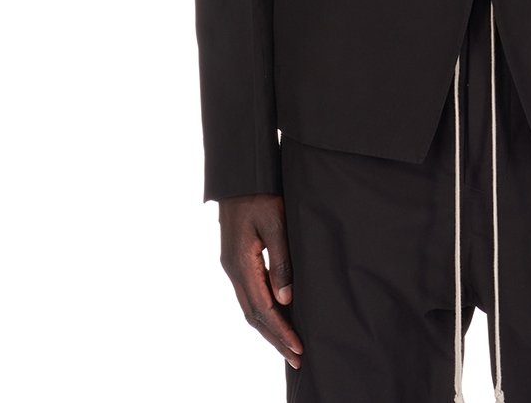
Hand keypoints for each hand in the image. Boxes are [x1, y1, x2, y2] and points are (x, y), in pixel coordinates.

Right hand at [218, 193, 303, 369]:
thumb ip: (281, 261)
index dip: (280, 331)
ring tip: (288, 345)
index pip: (262, 309)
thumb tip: (285, 298)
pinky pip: (249, 294)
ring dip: (269, 328)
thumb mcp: (275, 222)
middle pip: (253, 315)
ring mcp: (233, 265)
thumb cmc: (260, 193)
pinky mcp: (237, 259)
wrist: (241, 173)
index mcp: (241, 263)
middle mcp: (233, 269)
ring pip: (250, 307)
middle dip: (275, 338)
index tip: (297, 348)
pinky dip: (263, 312)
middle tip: (296, 358)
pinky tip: (277, 314)